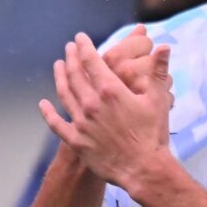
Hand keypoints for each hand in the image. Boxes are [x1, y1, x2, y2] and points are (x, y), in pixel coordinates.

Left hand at [38, 32, 172, 190]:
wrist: (143, 168)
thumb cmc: (152, 134)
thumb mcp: (158, 99)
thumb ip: (158, 71)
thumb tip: (164, 47)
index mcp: (110, 90)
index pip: (91, 62)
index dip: (84, 47)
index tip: (80, 38)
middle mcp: (91, 104)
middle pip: (75, 75)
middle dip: (70, 58)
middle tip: (68, 48)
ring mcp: (81, 123)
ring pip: (64, 95)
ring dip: (59, 78)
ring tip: (58, 66)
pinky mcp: (76, 141)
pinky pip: (57, 124)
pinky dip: (48, 113)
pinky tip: (43, 104)